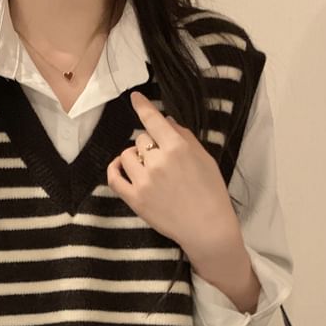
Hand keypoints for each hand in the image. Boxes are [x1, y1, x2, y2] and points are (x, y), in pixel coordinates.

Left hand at [106, 90, 242, 262]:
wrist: (207, 228)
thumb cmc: (211, 192)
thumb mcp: (204, 159)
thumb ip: (184, 137)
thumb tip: (166, 122)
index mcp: (177, 148)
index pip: (153, 120)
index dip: (142, 106)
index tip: (134, 97)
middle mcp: (158, 162)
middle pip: (141, 139)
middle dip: (149, 145)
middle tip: (161, 160)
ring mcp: (144, 181)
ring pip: (126, 155)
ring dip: (133, 157)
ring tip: (146, 168)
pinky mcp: (135, 200)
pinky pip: (114, 178)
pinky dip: (114, 169)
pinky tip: (120, 168)